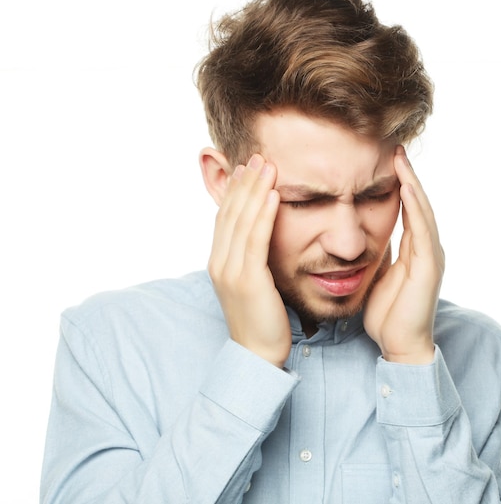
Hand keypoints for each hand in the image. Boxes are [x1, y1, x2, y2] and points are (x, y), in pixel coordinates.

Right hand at [208, 154, 291, 367]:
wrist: (256, 355)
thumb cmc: (261, 320)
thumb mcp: (252, 284)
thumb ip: (252, 260)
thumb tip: (263, 240)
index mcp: (219, 262)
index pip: (226, 218)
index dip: (235, 191)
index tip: (248, 168)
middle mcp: (219, 262)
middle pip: (231, 213)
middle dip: (244, 183)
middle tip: (257, 156)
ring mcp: (230, 270)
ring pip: (241, 221)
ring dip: (255, 190)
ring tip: (267, 165)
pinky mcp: (247, 279)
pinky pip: (255, 239)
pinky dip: (263, 214)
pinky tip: (273, 194)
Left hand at [363, 147, 444, 363]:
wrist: (400, 345)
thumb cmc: (388, 314)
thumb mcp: (379, 277)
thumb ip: (380, 256)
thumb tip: (367, 239)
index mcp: (414, 250)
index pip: (408, 210)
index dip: (400, 184)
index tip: (388, 161)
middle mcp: (427, 249)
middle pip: (418, 204)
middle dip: (407, 176)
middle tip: (396, 149)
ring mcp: (431, 256)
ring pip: (422, 212)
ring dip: (412, 184)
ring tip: (400, 159)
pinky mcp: (428, 267)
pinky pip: (422, 231)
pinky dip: (415, 208)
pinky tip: (406, 188)